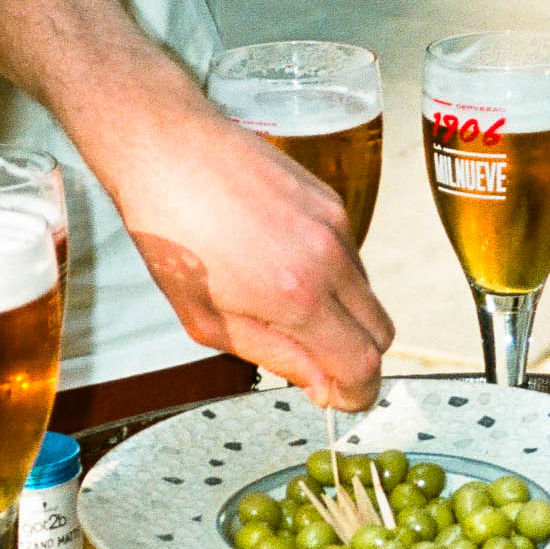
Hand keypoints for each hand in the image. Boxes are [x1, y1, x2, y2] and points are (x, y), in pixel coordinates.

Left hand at [70, 83, 392, 408]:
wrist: (167, 150)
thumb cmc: (172, 234)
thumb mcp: (208, 320)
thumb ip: (275, 357)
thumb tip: (320, 383)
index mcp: (298, 297)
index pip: (364, 364)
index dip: (356, 395)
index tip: (337, 398)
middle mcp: (330, 259)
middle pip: (382, 333)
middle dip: (356, 357)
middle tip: (315, 362)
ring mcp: (336, 224)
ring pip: (366, 293)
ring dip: (340, 313)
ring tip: (282, 301)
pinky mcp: (331, 200)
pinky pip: (350, 255)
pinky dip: (329, 274)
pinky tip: (280, 261)